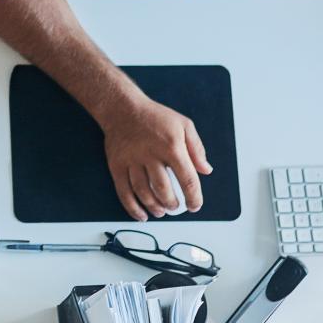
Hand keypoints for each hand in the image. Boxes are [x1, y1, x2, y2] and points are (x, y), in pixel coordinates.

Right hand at [97, 97, 211, 221]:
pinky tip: (141, 215)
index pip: (187, 179)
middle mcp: (151, 155)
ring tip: (161, 211)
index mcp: (171, 146)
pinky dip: (132, 207)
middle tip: (176, 207)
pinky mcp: (117, 165)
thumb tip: (206, 170)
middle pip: (163, 189)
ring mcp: (132, 161)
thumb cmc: (155, 116)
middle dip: (172, 204)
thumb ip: (197, 148)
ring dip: (154, 207)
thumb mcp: (184, 125)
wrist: (123, 108)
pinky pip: (123, 191)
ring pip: (143, 192)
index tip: (194, 206)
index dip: (193, 197)